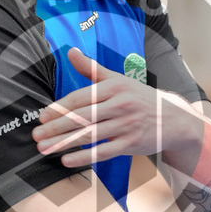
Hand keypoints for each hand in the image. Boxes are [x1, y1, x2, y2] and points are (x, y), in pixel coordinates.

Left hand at [32, 47, 194, 167]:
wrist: (173, 119)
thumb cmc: (140, 98)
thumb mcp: (119, 79)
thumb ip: (92, 69)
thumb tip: (70, 51)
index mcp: (115, 87)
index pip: (81, 97)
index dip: (60, 107)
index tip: (42, 116)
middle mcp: (120, 104)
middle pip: (82, 117)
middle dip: (56, 127)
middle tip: (37, 135)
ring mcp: (126, 125)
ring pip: (89, 135)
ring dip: (64, 143)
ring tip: (45, 149)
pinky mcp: (131, 144)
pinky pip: (103, 152)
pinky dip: (84, 156)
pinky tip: (66, 159)